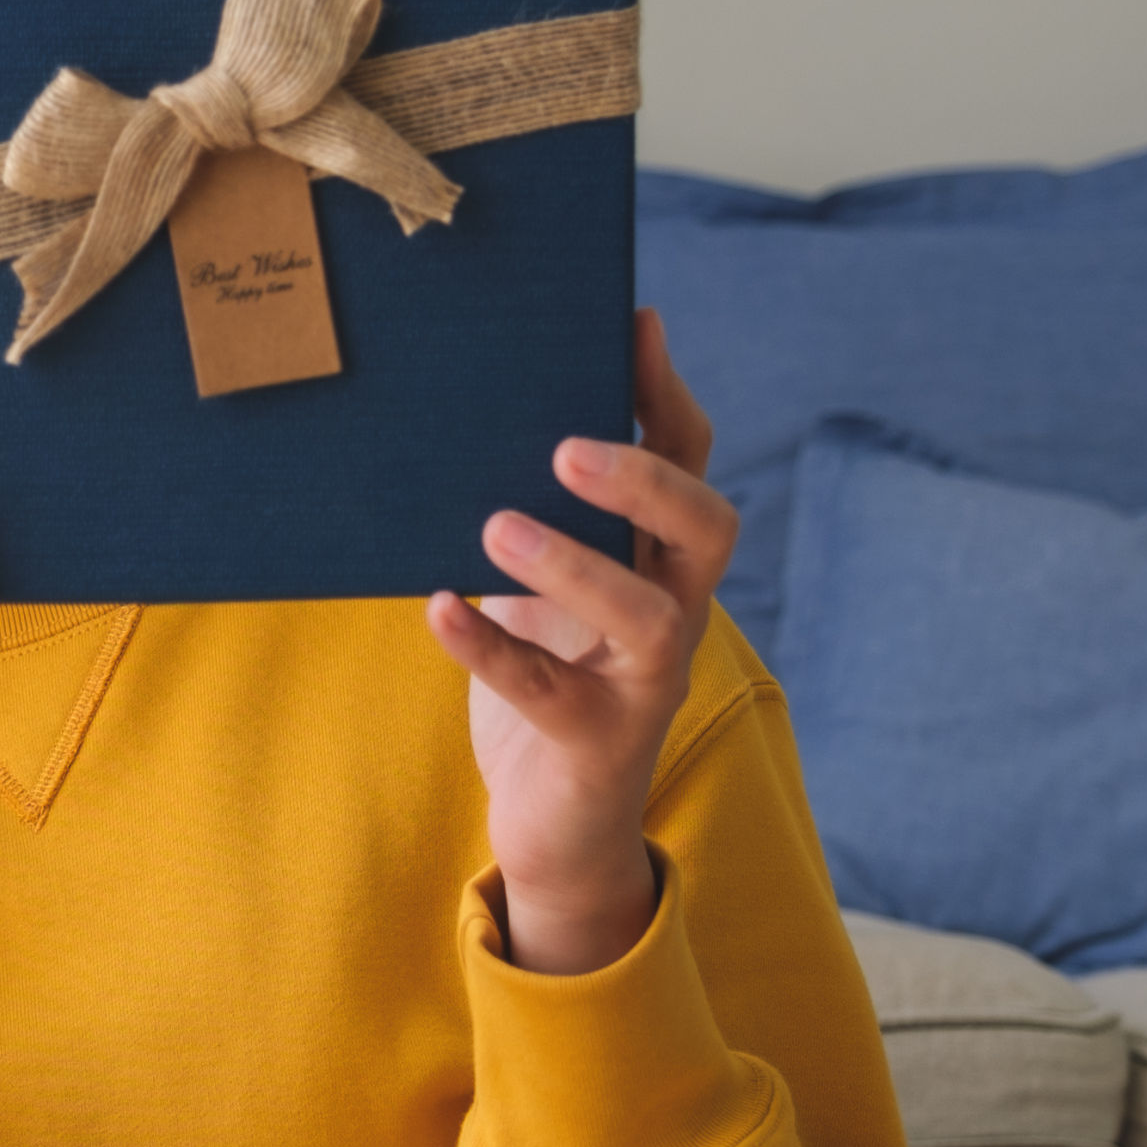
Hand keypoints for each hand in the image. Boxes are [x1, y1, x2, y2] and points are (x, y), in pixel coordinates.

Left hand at [425, 309, 739, 974]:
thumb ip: (533, 515)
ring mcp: (644, 683)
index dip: (667, 395)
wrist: (554, 823)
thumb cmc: (544, 678)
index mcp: (661, 561)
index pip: (689, 463)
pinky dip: (491, 648)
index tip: (634, 324)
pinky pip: (548, 692)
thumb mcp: (543, 587)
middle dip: (647, 480)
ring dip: (576, 565)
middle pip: (706, 529)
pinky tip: (440, 609)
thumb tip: (467, 414)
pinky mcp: (595, 745)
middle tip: (565, 446)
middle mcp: (674, 613)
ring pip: (647, 615)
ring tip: (496, 527)